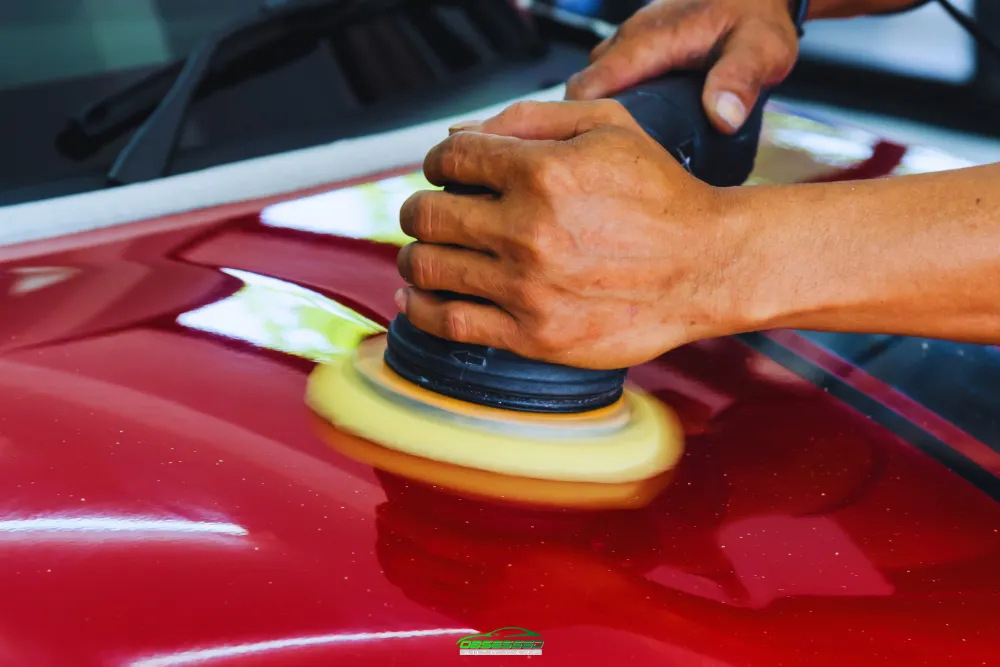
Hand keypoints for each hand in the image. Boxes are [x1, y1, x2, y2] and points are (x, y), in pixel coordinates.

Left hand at [394, 100, 754, 369]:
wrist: (706, 267)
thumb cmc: (661, 196)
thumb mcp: (608, 127)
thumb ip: (530, 119)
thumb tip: (459, 135)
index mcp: (544, 173)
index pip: (450, 158)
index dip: (438, 162)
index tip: (445, 172)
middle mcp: (528, 230)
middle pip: (427, 215)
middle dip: (419, 208)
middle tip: (429, 213)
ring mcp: (528, 288)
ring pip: (427, 268)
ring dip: (415, 256)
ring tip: (427, 253)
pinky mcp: (534, 336)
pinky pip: (449, 324)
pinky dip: (422, 309)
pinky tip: (420, 297)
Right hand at [565, 0, 799, 133]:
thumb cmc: (755, 16)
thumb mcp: (761, 49)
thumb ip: (740, 79)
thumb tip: (721, 117)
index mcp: (651, 40)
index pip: (590, 86)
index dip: (580, 122)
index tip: (590, 155)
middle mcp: (631, 37)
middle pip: (582, 89)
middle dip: (582, 124)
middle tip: (603, 164)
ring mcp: (629, 41)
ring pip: (592, 83)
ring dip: (595, 114)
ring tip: (615, 151)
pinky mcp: (635, 48)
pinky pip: (607, 77)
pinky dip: (608, 103)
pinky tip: (629, 128)